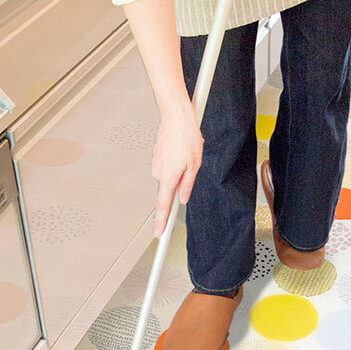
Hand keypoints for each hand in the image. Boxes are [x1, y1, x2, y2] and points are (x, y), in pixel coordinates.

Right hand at [151, 100, 202, 235]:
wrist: (176, 116)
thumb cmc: (186, 136)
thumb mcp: (195, 165)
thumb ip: (187, 185)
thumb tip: (183, 198)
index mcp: (168, 177)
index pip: (163, 206)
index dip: (161, 221)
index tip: (159, 233)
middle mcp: (158, 172)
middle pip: (170, 187)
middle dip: (181, 180)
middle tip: (190, 163)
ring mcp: (155, 163)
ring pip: (170, 175)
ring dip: (179, 168)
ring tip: (187, 151)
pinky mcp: (156, 156)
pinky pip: (167, 165)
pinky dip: (175, 160)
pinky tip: (181, 148)